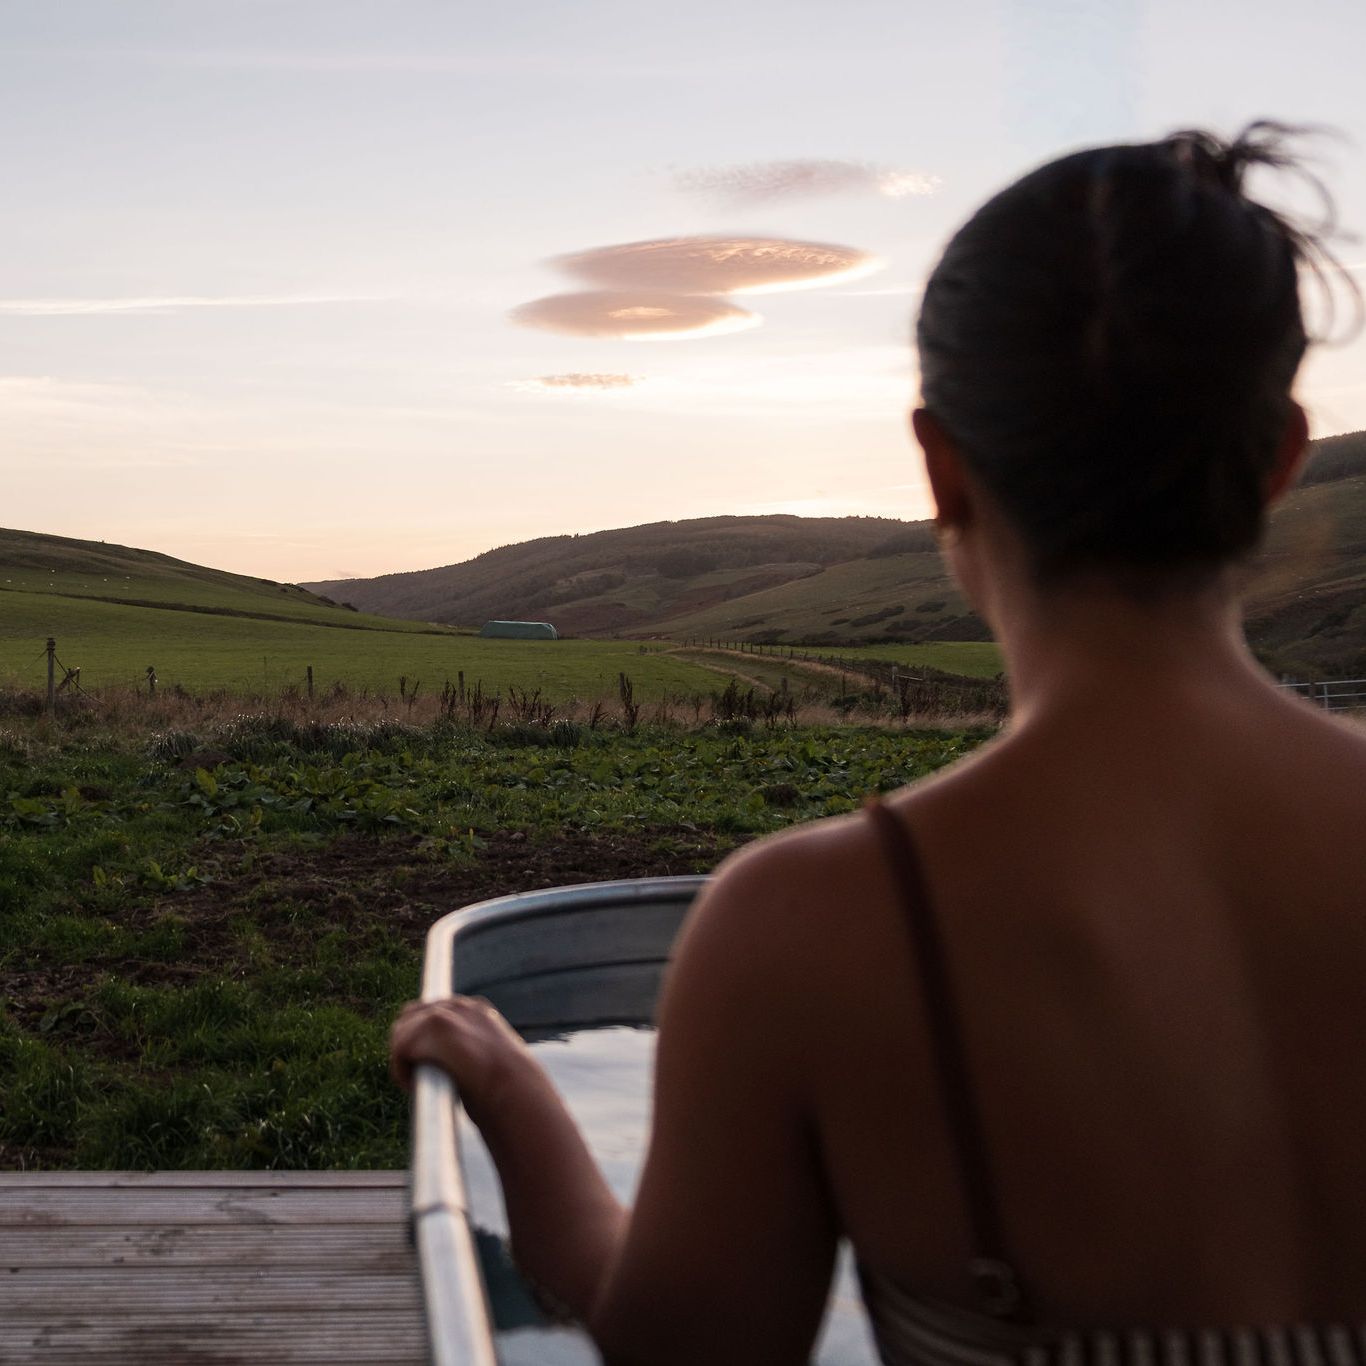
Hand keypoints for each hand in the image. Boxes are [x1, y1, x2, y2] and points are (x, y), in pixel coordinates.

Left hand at [389, 996, 538, 1121]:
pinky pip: (400, 1047)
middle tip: (414, 1074)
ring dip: (402, 1057)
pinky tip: (411, 1086)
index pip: (435, 1012)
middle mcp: (461, 1006)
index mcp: (477, 1012)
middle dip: (406, 1044)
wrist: (518, 1091)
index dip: (422, 1035)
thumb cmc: (508, 1090)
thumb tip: (455, 1073)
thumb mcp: (491, 1064)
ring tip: (412, 1083)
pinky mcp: (436, 1025)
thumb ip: (473, 1057)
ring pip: (402, 1030)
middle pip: (411, 1014)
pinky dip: (400, 1070)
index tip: (423, 1060)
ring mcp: (449, 1011)